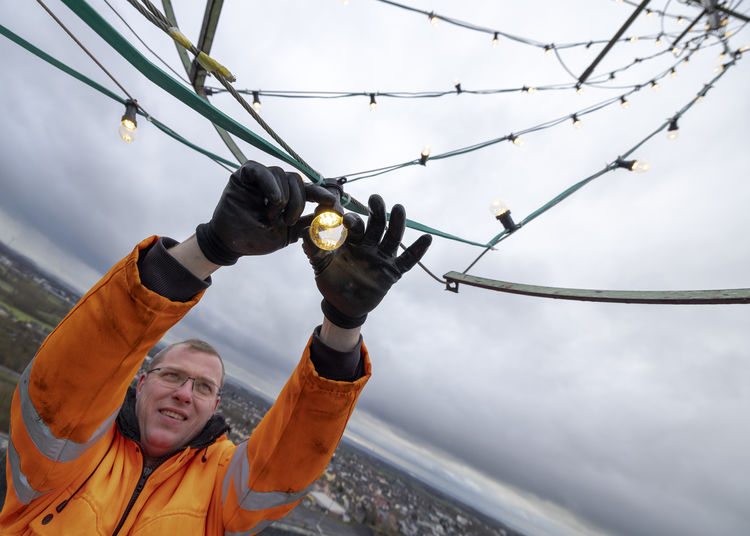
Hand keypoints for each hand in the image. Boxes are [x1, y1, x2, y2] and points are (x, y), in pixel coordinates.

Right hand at [196, 161, 334, 264]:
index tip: (332, 202)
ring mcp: (261, 177)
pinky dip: (271, 185)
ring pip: (283, 175)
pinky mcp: (245, 174)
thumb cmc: (257, 238)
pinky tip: (275, 200)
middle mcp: (275, 184)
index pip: (309, 190)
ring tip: (272, 216)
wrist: (231, 244)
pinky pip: (262, 171)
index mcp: (287, 196)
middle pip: (298, 180)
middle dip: (299, 201)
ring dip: (283, 198)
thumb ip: (306, 224)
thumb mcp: (288, 234)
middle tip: (290, 221)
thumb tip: (330, 218)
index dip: (321, 194)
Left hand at [303, 194, 431, 327]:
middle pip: (376, 224)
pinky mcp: (392, 271)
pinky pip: (408, 260)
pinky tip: (427, 238)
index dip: (351, 218)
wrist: (342, 305)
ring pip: (392, 237)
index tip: (344, 215)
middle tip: (375, 199)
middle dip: (376, 211)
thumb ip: (313, 248)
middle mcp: (369, 244)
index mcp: (351, 239)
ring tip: (399, 208)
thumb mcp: (320, 264)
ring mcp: (382, 256)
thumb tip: (304, 232)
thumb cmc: (330, 280)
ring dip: (396, 223)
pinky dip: (418, 250)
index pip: (354, 224)